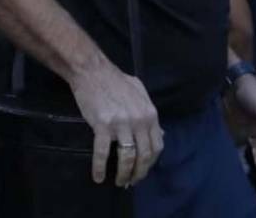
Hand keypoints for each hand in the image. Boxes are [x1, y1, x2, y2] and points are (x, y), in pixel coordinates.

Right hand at [69, 59, 162, 186]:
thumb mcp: (141, 95)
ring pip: (127, 157)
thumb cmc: (117, 82)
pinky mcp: (102, 126)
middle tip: (131, 181)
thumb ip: (151, 115)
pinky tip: (98, 177)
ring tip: (118, 182)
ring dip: (123, 173)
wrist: (94, 72)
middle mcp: (140, 121)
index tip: (144, 170)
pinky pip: (102, 153)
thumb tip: (161, 134)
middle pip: (144, 155)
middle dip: (139, 172)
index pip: (157, 145)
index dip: (151, 162)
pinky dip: (99, 167)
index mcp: (151, 114)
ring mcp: (122, 124)